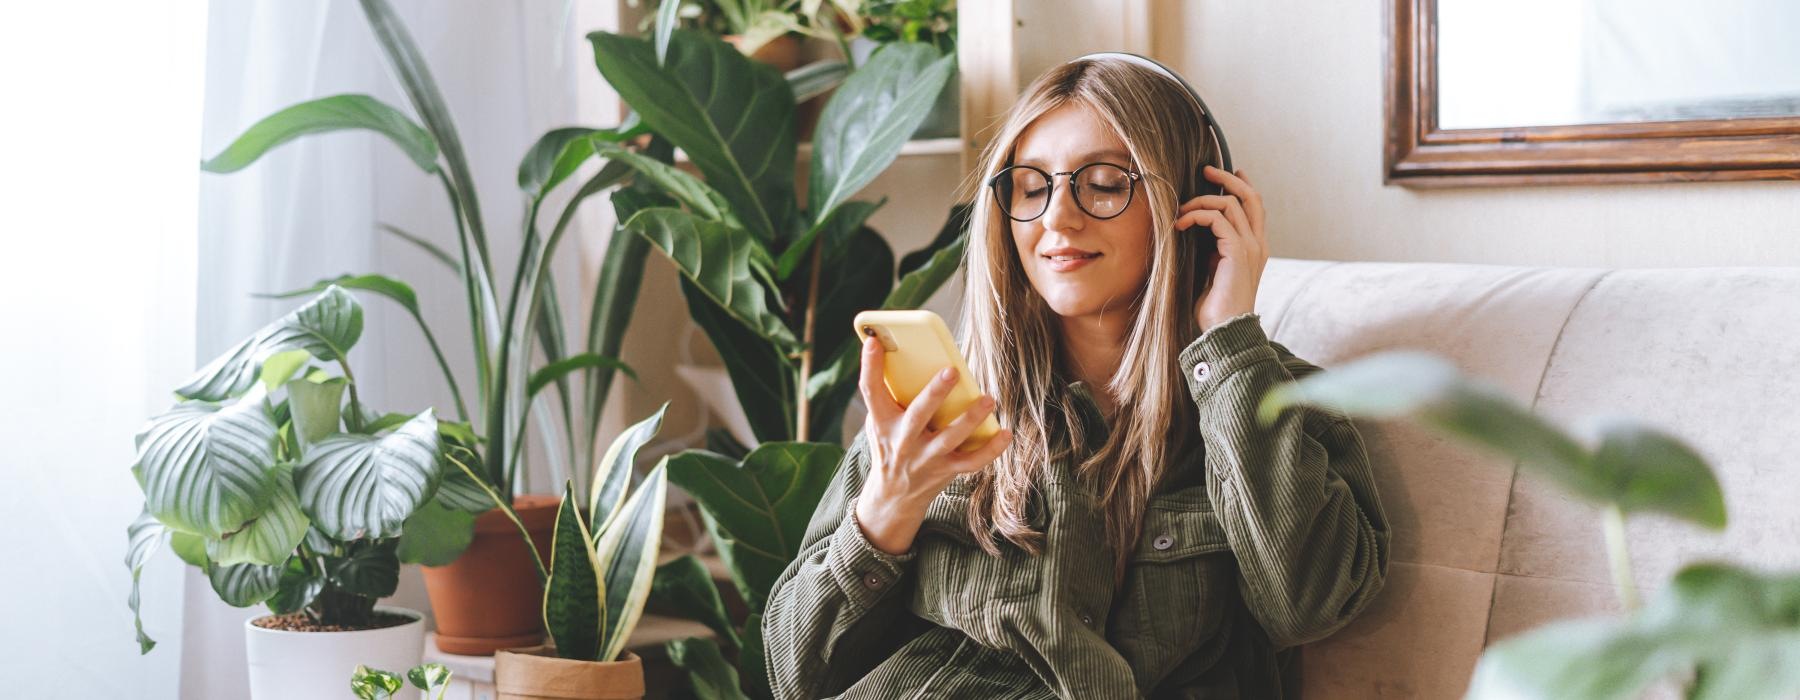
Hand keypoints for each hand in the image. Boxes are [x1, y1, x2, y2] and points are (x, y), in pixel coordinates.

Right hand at [853, 335, 1012, 554]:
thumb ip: (892, 395)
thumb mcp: (881, 423)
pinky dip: (991, 449)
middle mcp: (903, 441)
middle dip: (935, 393)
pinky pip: (972, 462)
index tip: (875, 341)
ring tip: (989, 399)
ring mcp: (925, 458)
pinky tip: (1006, 433)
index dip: (870, 366)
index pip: (871, 391)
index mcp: (882, 422)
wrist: (893, 496)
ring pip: (950, 438)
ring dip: (971, 418)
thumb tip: (914, 356)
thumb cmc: (891, 446)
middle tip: (952, 370)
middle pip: (918, 414)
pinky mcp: (945, 471)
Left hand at [1175, 165, 1267, 331]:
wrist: (1225, 330)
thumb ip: (1214, 249)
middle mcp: (1258, 244)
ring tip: (1181, 212)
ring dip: (1201, 201)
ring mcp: (1250, 247)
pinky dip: (1196, 215)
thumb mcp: (1214, 270)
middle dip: (1227, 179)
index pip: (1255, 207)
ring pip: (1231, 203)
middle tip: (1206, 170)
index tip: (1224, 172)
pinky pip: (1217, 218)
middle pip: (1250, 196)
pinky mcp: (1237, 252)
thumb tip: (1198, 231)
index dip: (1241, 185)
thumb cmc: (1216, 306)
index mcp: (1255, 247)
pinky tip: (1180, 225)